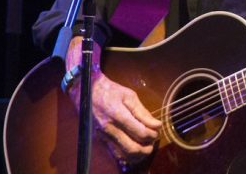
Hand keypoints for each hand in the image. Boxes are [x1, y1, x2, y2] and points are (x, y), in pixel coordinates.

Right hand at [66, 37, 161, 165]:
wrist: (88, 92)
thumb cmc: (111, 91)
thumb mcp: (129, 96)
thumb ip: (142, 112)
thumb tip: (156, 124)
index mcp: (118, 114)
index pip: (140, 132)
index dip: (152, 134)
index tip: (157, 129)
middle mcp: (109, 128)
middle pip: (132, 148)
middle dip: (147, 148)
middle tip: (153, 141)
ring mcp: (104, 136)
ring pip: (124, 154)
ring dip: (139, 154)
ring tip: (146, 146)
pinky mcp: (101, 140)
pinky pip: (116, 153)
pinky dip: (128, 155)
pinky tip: (135, 147)